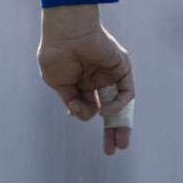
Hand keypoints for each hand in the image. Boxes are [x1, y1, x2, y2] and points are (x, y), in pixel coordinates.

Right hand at [38, 4, 134, 155]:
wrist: (66, 31)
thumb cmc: (56, 54)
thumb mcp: (58, 83)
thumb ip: (72, 101)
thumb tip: (82, 116)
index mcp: (80, 82)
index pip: (89, 105)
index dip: (85, 114)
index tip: (77, 116)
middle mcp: (97, 80)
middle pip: (109, 110)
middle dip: (111, 130)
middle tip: (111, 151)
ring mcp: (111, 75)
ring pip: (121, 105)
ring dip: (120, 125)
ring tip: (118, 145)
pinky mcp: (122, 69)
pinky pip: (125, 92)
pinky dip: (117, 105)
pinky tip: (103, 111)